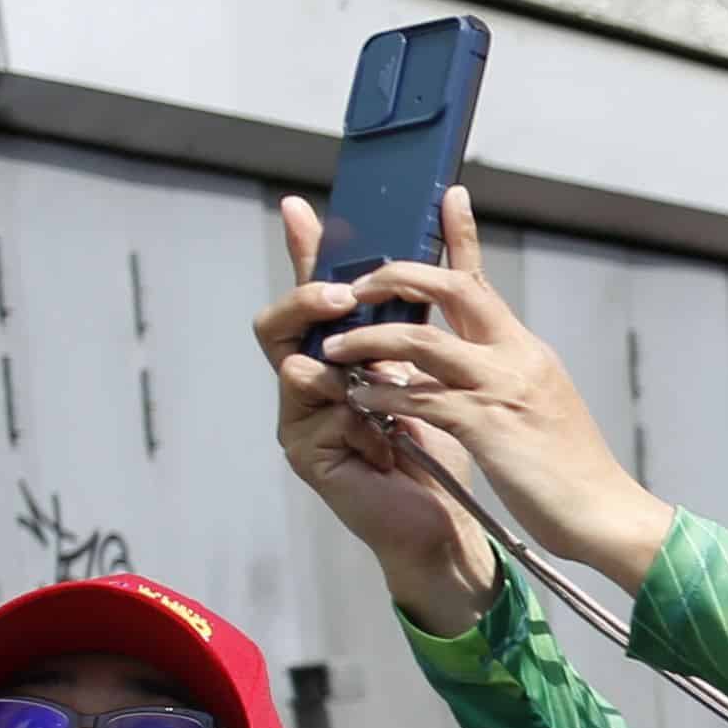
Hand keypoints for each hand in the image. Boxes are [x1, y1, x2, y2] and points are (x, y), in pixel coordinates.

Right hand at [258, 208, 497, 632]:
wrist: (449, 521)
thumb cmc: (444, 442)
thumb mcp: (446, 360)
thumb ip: (434, 297)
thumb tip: (446, 214)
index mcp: (337, 354)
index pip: (312, 293)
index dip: (303, 251)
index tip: (299, 207)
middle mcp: (308, 382)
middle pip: (279, 323)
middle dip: (305, 300)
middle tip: (340, 293)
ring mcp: (300, 419)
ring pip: (295, 367)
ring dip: (341, 369)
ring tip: (382, 382)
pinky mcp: (307, 456)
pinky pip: (320, 417)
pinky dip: (359, 418)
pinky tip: (386, 436)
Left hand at [259, 190, 676, 592]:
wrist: (607, 514)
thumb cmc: (572, 472)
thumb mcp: (541, 408)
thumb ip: (509, 379)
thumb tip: (483, 368)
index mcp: (527, 351)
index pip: (486, 280)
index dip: (463, 233)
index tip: (447, 194)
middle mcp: (516, 357)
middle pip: (452, 287)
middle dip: (395, 277)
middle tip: (354, 287)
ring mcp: (502, 388)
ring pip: (422, 339)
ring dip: (370, 339)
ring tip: (335, 349)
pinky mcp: (488, 426)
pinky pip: (419, 396)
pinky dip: (382, 392)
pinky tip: (358, 396)